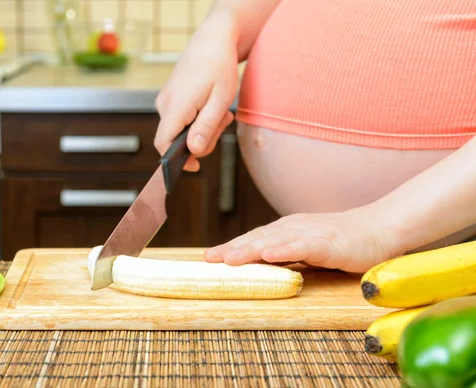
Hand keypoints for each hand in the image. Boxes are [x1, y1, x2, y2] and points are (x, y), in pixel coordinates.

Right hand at [154, 11, 238, 171]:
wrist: (212, 39)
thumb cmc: (218, 66)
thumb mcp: (220, 100)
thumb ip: (206, 127)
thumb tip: (195, 151)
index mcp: (176, 106)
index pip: (164, 144)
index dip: (176, 161)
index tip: (195, 166)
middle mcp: (164, 104)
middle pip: (177, 140)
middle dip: (202, 139)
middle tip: (223, 122)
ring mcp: (165, 100)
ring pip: (181, 130)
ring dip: (203, 128)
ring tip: (221, 111)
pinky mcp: (170, 98)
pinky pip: (182, 119)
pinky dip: (198, 119)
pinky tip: (212, 106)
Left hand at [204, 208, 397, 272]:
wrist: (379, 229)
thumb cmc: (344, 242)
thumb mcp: (308, 249)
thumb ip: (286, 255)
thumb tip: (262, 265)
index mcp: (287, 230)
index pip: (254, 239)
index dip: (232, 247)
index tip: (210, 257)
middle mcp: (294, 228)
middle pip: (257, 239)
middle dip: (231, 249)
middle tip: (209, 259)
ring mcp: (310, 233)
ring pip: (274, 241)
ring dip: (249, 250)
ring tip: (228, 259)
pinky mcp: (327, 242)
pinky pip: (303, 246)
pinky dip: (284, 250)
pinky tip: (269, 255)